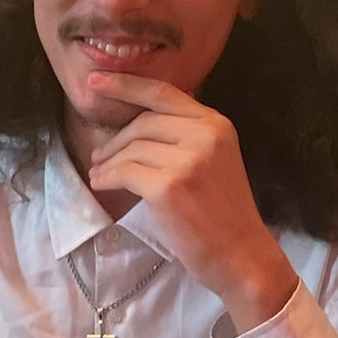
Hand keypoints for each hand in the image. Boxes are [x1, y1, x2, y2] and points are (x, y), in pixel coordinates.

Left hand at [85, 72, 298, 331]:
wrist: (242, 256)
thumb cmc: (224, 216)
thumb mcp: (215, 161)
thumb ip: (186, 137)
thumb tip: (136, 126)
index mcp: (216, 124)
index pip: (162, 93)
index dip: (125, 84)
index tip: (96, 81)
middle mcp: (204, 135)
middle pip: (142, 122)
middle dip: (115, 139)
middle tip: (99, 155)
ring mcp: (187, 160)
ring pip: (131, 148)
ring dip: (109, 162)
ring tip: (100, 173)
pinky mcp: (168, 187)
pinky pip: (125, 172)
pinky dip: (108, 178)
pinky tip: (102, 184)